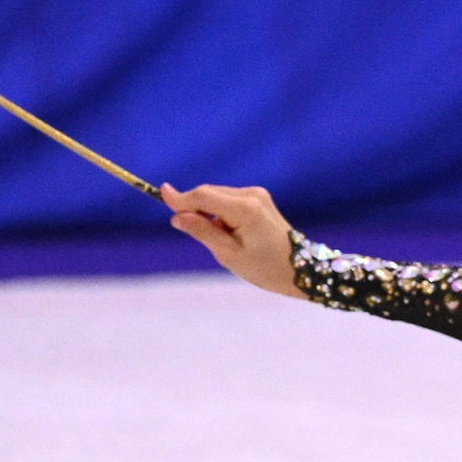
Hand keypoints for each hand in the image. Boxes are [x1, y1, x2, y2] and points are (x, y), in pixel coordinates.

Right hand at [162, 183, 306, 297]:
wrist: (302, 269)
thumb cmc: (265, 268)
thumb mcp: (228, 255)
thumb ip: (202, 231)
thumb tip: (177, 216)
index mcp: (245, 209)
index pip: (203, 196)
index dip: (180, 198)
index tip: (160, 194)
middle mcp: (251, 195)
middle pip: (209, 193)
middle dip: (195, 208)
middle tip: (197, 235)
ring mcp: (257, 195)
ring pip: (218, 196)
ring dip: (209, 212)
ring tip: (222, 240)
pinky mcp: (259, 198)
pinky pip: (229, 201)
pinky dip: (221, 213)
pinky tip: (230, 233)